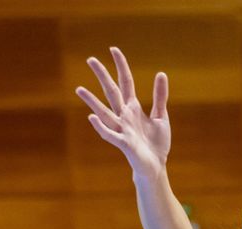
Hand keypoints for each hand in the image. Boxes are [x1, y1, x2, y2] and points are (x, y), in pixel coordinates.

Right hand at [77, 47, 170, 175]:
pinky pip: (109, 134)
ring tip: (79, 89)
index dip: (120, 66)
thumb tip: (161, 73)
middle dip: (102, 76)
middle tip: (90, 59)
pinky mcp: (124, 143)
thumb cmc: (156, 143)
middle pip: (111, 92)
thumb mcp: (161, 116)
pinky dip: (100, 126)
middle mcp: (124, 115)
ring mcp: (122, 129)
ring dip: (92, 101)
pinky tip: (91, 117)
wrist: (156, 167)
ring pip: (105, 112)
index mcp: (133, 108)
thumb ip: (160, 96)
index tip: (113, 49)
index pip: (125, 82)